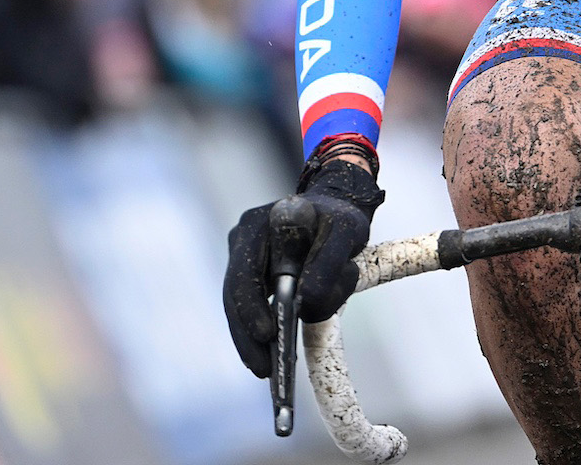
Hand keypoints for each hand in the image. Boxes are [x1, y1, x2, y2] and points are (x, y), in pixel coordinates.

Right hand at [222, 155, 384, 377]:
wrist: (334, 209)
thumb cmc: (339, 219)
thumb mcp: (345, 233)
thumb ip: (328, 263)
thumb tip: (305, 304)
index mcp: (258, 224)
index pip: (245, 271)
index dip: (252, 306)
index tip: (268, 333)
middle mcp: (243, 241)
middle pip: (235, 296)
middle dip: (248, 336)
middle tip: (264, 369)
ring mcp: (245, 259)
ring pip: (239, 307)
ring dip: (251, 341)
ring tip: (267, 372)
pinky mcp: (254, 277)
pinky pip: (252, 309)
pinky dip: (260, 333)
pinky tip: (271, 358)